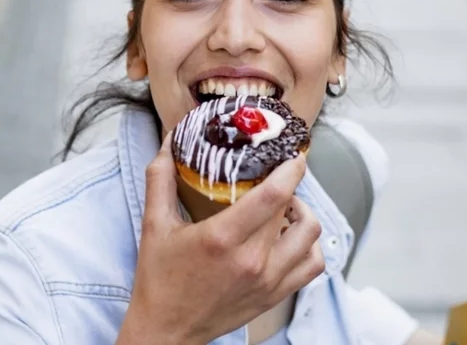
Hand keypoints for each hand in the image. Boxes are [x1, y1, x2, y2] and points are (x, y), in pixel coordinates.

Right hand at [117, 132, 324, 344]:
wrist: (166, 330)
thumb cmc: (159, 279)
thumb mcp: (154, 225)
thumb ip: (160, 179)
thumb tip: (167, 141)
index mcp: (221, 239)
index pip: (273, 196)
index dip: (290, 170)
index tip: (293, 155)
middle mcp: (251, 261)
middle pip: (292, 210)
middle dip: (290, 186)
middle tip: (277, 175)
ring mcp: (267, 281)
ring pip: (310, 236)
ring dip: (303, 214)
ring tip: (286, 205)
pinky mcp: (274, 295)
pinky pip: (312, 265)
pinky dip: (309, 246)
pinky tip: (290, 236)